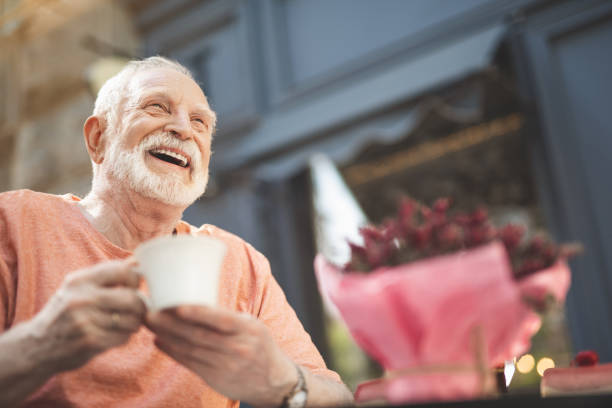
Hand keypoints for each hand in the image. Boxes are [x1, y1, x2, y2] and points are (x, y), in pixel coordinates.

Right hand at [28, 259, 146, 372]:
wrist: (36, 346)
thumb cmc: (65, 313)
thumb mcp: (78, 288)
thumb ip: (107, 275)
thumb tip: (137, 260)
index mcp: (80, 280)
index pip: (123, 271)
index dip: (135, 280)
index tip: (132, 287)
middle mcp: (81, 298)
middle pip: (132, 298)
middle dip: (140, 306)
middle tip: (136, 311)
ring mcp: (85, 321)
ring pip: (131, 320)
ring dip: (133, 324)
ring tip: (124, 324)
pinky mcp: (90, 342)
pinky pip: (123, 337)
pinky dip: (124, 337)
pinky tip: (113, 336)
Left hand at [146, 306, 297, 406]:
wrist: (274, 381)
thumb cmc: (259, 346)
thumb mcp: (252, 326)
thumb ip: (227, 318)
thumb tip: (194, 302)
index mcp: (249, 330)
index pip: (221, 320)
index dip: (199, 313)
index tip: (177, 305)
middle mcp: (238, 348)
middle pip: (200, 335)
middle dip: (172, 324)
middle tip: (151, 312)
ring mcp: (226, 366)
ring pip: (191, 349)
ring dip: (167, 336)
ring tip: (151, 324)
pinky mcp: (216, 379)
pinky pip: (190, 363)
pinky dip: (173, 352)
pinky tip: (160, 342)